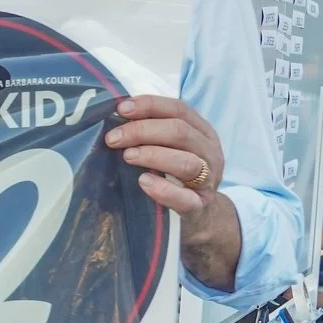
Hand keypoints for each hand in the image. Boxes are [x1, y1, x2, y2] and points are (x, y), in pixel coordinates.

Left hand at [107, 95, 241, 288]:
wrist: (201, 217)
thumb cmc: (177, 176)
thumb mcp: (172, 148)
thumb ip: (153, 133)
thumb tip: (116, 118)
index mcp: (202, 132)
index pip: (178, 109)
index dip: (150, 105)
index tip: (121, 109)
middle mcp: (209, 152)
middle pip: (180, 132)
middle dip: (142, 131)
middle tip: (113, 138)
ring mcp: (208, 181)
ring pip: (187, 162)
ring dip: (153, 156)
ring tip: (127, 157)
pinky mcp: (199, 207)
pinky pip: (185, 199)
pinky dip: (164, 190)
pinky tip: (143, 182)